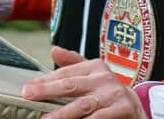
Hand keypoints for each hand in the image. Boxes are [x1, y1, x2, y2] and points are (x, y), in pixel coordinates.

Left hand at [22, 47, 145, 117]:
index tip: (27, 89)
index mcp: (95, 67)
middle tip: (30, 97)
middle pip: (71, 86)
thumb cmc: (107, 91)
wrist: (136, 107)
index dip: (45, 81)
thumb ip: (73, 63)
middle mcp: (104, 79)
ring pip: (83, 106)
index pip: (65, 73)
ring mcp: (114, 95)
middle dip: (48, 92)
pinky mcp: (122, 110)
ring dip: (63, 114)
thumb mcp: (93, 74)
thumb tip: (53, 50)